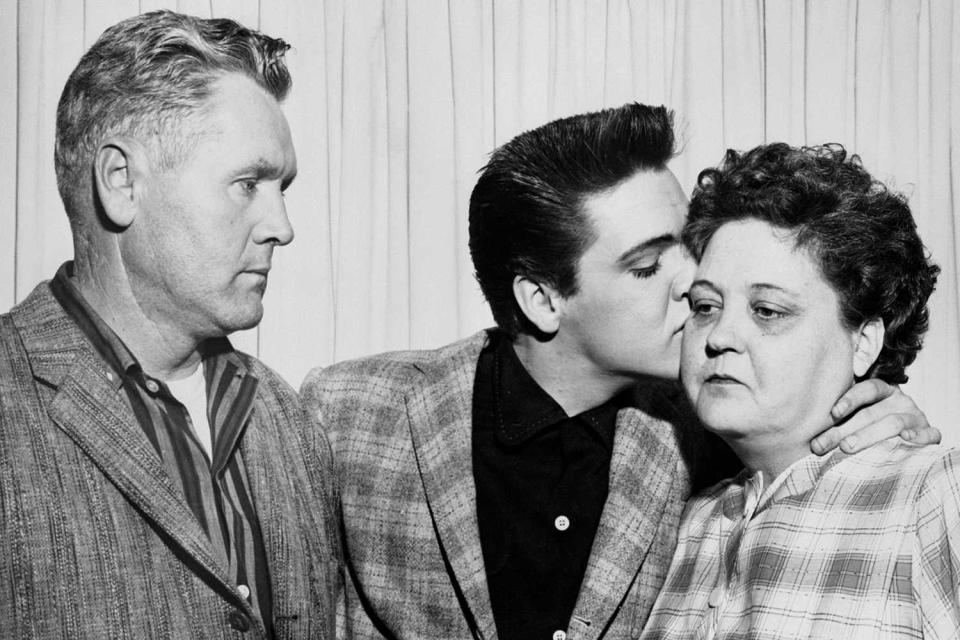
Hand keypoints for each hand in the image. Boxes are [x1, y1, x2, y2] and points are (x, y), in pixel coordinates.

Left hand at [810, 379, 939, 454]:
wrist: (910, 437)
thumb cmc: (873, 427)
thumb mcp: (858, 417)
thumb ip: (840, 418)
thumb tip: (810, 435)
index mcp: (883, 391)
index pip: (868, 389)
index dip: (850, 399)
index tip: (832, 413)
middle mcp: (900, 401)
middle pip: (871, 413)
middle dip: (843, 430)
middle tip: (822, 445)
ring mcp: (916, 417)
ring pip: (893, 424)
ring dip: (868, 436)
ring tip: (846, 448)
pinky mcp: (930, 434)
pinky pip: (929, 434)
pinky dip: (918, 437)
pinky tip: (905, 439)